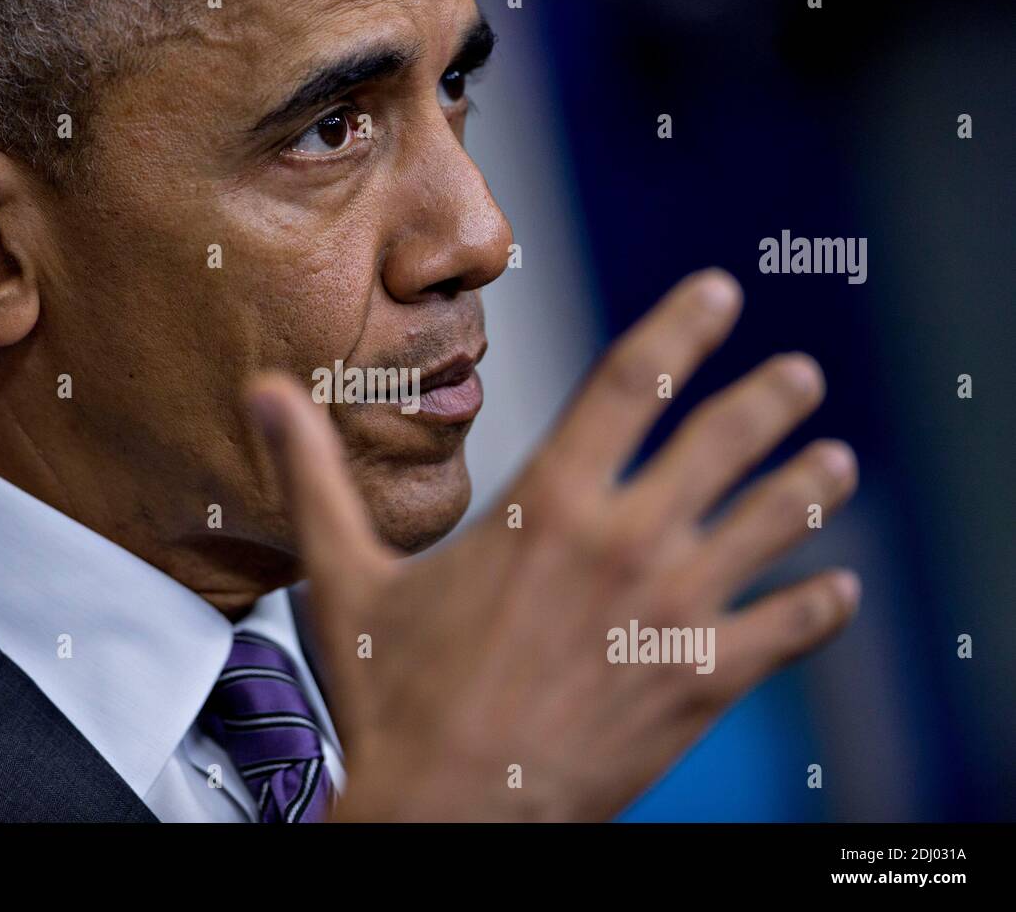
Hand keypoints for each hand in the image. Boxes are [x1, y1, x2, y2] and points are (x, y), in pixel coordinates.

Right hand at [247, 268, 859, 820]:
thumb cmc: (392, 698)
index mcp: (546, 505)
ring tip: (836, 461)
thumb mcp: (345, 574)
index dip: (683, 327)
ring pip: (771, 526)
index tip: (721, 292)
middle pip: (720, 441)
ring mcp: (671, 613)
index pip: (631, 382)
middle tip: (799, 374)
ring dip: (809, 486)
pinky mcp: (699, 683)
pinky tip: (840, 591)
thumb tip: (265, 392)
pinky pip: (786, 632)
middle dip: (768, 397)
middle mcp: (624, 543)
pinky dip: (820, 607)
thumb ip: (315, 475)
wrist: (447, 814)